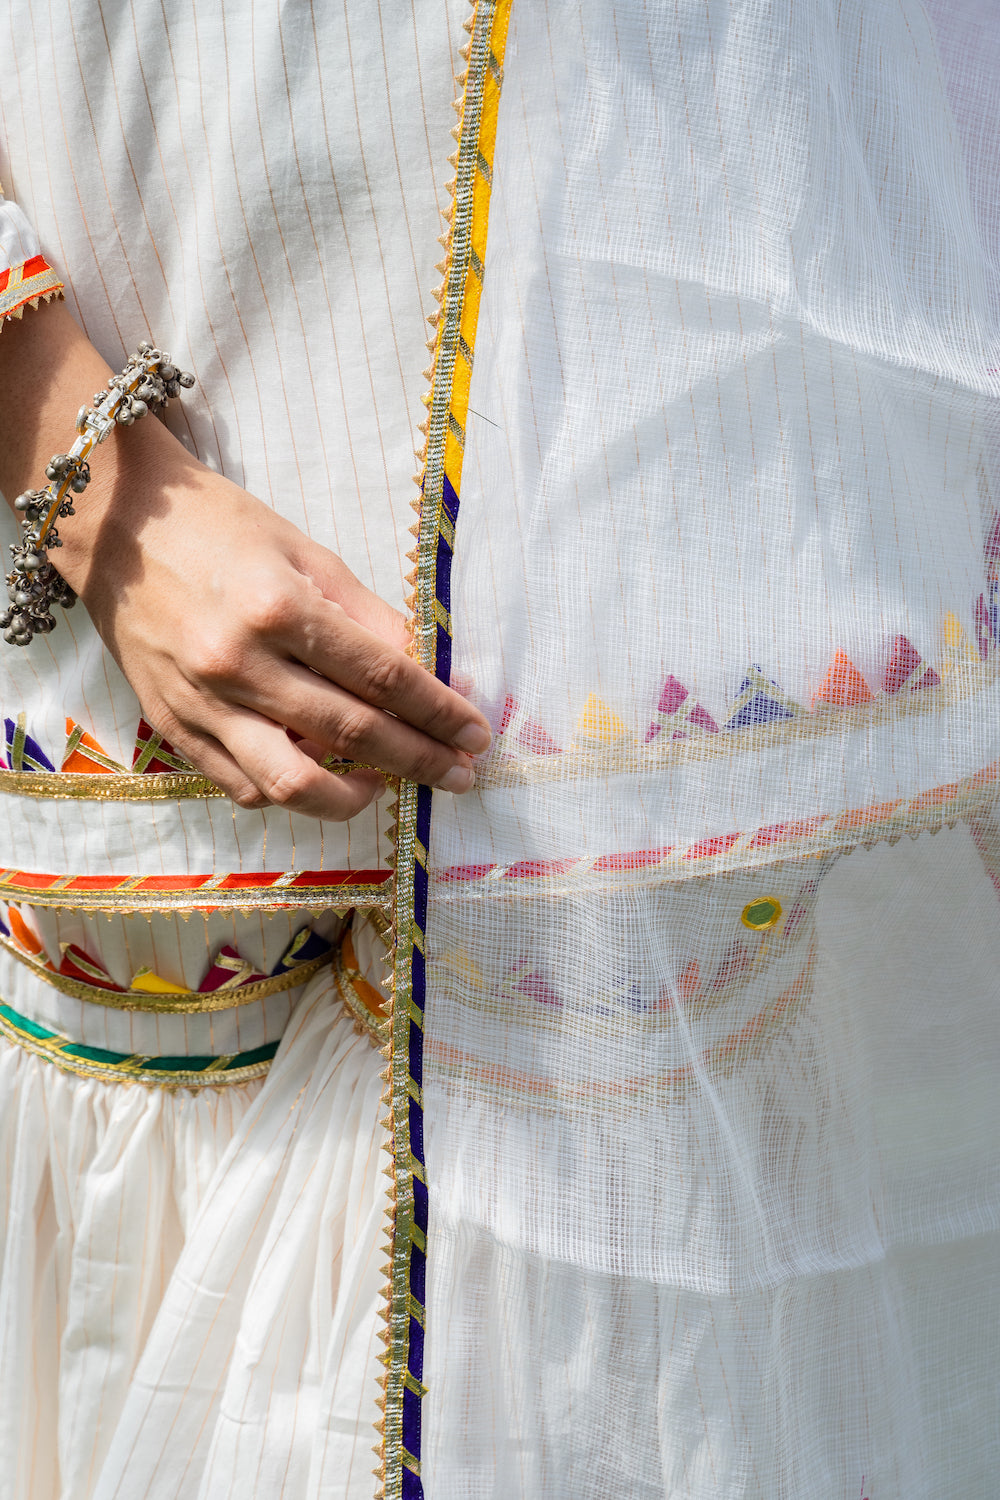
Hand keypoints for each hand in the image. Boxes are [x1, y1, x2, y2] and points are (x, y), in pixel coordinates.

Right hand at [0, 301, 490, 818]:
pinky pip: (243, 787)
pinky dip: (290, 794)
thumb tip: (428, 668)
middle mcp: (239, 663)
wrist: (117, 526)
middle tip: (461, 773)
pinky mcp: (173, 728)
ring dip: (355, 796)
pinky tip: (323, 777)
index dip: (438, 712)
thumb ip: (367, 616)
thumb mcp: (306, 551)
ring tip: (388, 786)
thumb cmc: (220, 528)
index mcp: (279, 608)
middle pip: (352, 732)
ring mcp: (202, 703)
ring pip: (293, 783)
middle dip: (420, 759)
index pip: (381, 677)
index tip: (475, 733)